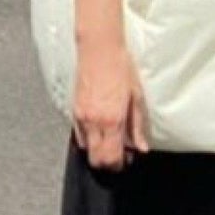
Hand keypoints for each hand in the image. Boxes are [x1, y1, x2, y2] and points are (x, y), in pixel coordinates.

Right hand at [71, 36, 150, 170]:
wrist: (99, 49)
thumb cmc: (120, 68)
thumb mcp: (136, 98)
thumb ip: (137, 126)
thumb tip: (140, 147)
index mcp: (112, 120)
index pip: (111, 157)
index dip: (118, 165)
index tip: (126, 162)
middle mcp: (94, 122)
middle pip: (95, 159)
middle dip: (107, 163)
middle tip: (119, 156)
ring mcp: (81, 117)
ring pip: (85, 149)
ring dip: (97, 151)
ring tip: (111, 141)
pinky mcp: (73, 110)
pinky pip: (79, 135)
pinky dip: (89, 139)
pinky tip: (100, 130)